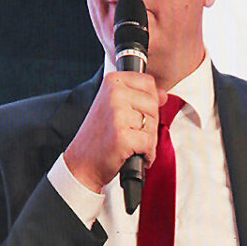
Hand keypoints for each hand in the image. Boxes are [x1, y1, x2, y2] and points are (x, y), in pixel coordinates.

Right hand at [62, 70, 162, 192]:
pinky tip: (131, 153)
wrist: (82, 163)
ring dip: (146, 140)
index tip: (132, 114)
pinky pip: (149, 143)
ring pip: (152, 125)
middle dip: (148, 124)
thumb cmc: (99, 137)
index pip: (149, 83)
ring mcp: (118, 114)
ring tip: (128, 143)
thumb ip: (141, 98)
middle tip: (129, 132)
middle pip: (153, 105)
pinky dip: (146, 153)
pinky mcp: (123, 136)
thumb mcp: (117, 108)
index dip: (147, 103)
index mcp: (113, 81)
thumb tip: (164, 94)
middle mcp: (114, 93)